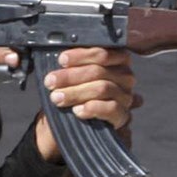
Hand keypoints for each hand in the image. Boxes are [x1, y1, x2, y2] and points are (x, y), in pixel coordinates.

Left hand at [33, 48, 140, 162]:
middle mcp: (124, 76)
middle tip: (51, 82)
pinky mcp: (123, 115)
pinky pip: (111, 108)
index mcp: (114, 59)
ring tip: (57, 98)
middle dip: (71, 76)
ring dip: (76, 93)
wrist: (71, 124)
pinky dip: (92, 108)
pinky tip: (77, 111)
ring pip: (102, 88)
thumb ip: (70, 64)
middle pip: (99, 71)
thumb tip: (60, 57)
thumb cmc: (71, 93)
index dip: (81, 55)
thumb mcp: (69, 76)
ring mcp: (125, 96)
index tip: (61, 60)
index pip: (102, 53)